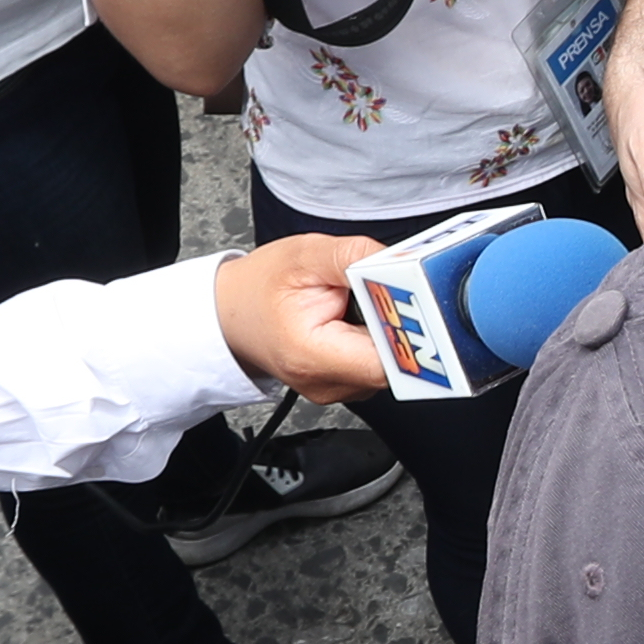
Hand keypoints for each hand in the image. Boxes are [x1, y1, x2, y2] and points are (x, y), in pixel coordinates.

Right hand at [215, 232, 394, 396]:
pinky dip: (380, 336)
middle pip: (397, 361)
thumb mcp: (305, 254)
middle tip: (393, 288)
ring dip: (390, 328)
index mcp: (313, 357)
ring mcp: (339, 388)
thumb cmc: (260, 287)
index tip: (412, 300)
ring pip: (392, 361)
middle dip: (403, 321)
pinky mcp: (346, 384)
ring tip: (366, 300)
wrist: (231, 314)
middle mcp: (328, 383)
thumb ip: (355, 256)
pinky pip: (380, 361)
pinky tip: (361, 316)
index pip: (389, 361)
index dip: (409, 329)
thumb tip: (399, 264)